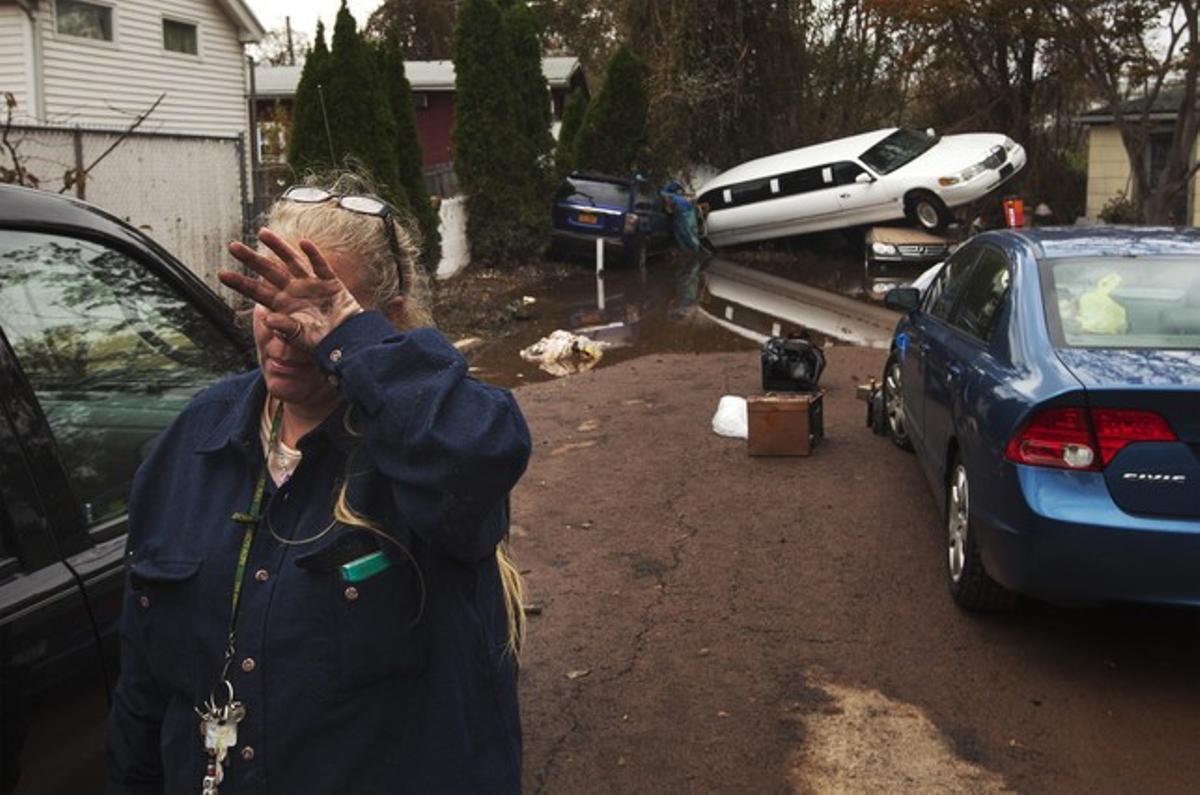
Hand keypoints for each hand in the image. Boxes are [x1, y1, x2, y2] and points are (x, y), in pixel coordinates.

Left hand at [219, 229, 362, 349]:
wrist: (347, 340)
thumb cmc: (322, 342)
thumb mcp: (300, 338)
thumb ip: (285, 328)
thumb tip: (267, 319)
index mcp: (282, 305)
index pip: (257, 291)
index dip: (240, 283)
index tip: (222, 274)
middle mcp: (293, 291)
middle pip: (268, 271)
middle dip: (251, 259)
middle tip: (233, 246)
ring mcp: (310, 284)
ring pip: (291, 262)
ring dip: (278, 247)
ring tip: (262, 233)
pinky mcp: (329, 282)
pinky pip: (320, 265)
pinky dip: (313, 254)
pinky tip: (303, 243)